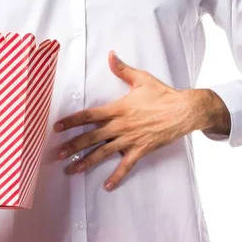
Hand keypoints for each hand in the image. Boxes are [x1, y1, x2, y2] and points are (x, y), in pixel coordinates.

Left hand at [53, 51, 208, 191]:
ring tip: (72, 169)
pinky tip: (107, 186)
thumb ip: (122, 69)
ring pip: (104, 153)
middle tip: (57, 153)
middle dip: (73, 145)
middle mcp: (121, 125)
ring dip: (86, 162)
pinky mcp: (142, 150)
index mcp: (118, 108)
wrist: (183, 110)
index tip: (57, 126)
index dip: (72, 120)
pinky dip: (116, 176)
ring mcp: (131, 139)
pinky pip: (126, 166)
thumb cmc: (162, 94)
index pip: (89, 115)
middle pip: (91, 137)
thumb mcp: (141, 78)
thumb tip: (111, 55)